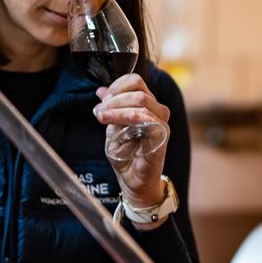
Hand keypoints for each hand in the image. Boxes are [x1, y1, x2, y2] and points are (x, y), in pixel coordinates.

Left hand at [93, 73, 169, 207]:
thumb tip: (100, 91)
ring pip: (141, 102)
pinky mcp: (161, 137)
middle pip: (138, 89)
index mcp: (147, 106)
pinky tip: (112, 124)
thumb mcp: (113, 127)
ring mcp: (161, 124)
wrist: (133, 181)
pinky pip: (147, 120)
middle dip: (114, 97)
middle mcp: (157, 112)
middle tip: (100, 110)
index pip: (135, 81)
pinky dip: (125, 118)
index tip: (102, 98)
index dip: (117, 85)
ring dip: (117, 107)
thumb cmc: (126, 155)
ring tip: (101, 117)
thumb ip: (110, 109)